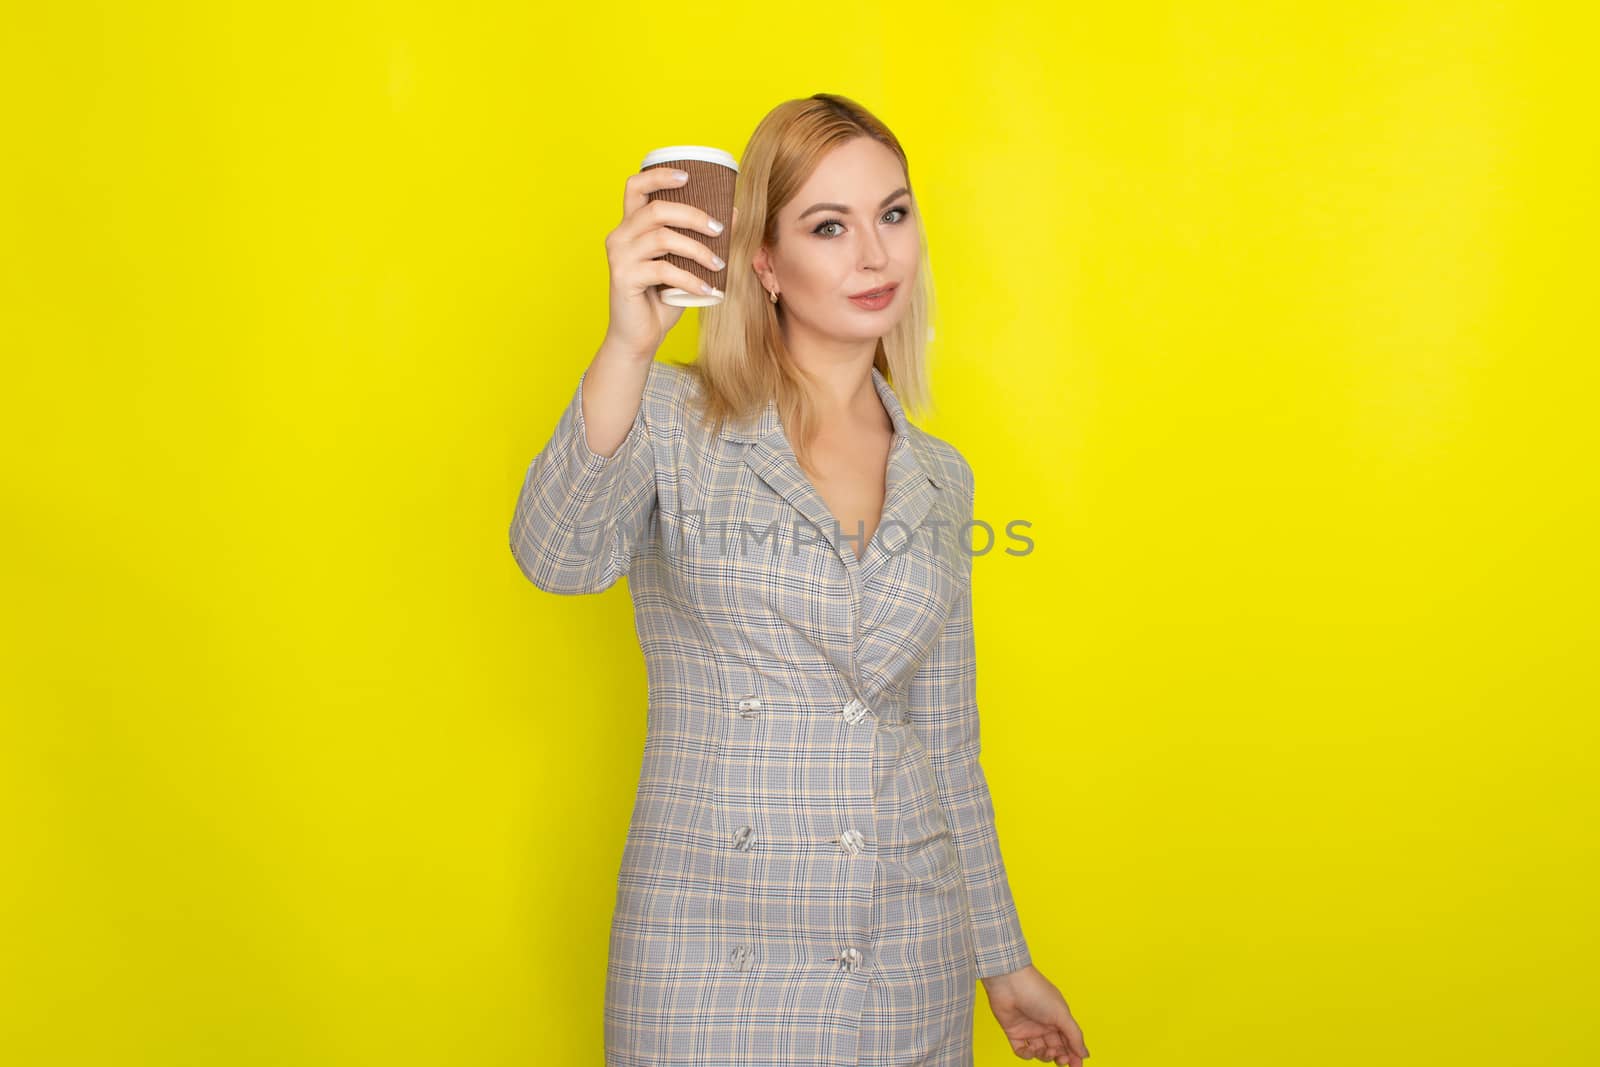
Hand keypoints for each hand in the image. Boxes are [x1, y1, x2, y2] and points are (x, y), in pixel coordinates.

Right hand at [602, 166, 737, 359]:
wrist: (640, 336)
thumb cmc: (661, 298)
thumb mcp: (684, 264)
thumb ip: (699, 239)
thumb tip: (734, 213)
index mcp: (631, 226)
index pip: (635, 187)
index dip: (659, 176)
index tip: (688, 176)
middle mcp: (620, 236)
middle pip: (656, 210)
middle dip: (693, 215)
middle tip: (720, 230)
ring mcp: (619, 256)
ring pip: (662, 238)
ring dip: (697, 250)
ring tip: (719, 265)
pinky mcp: (624, 278)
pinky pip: (663, 270)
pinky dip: (690, 279)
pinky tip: (708, 290)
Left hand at [981, 964, 1089, 1064]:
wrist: (1009, 982)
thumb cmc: (1037, 992)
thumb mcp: (1061, 1014)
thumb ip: (1074, 1035)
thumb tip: (1085, 1054)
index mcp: (1058, 1018)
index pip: (1069, 1041)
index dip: (1074, 1054)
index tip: (1077, 1066)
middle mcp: (1044, 1024)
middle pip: (1055, 1049)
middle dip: (1060, 1057)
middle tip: (1062, 1059)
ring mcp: (1029, 1029)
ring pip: (1040, 1052)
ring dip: (1045, 1056)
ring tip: (1046, 1050)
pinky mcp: (1014, 1032)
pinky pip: (1021, 1051)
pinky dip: (1026, 1054)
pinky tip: (1030, 1050)